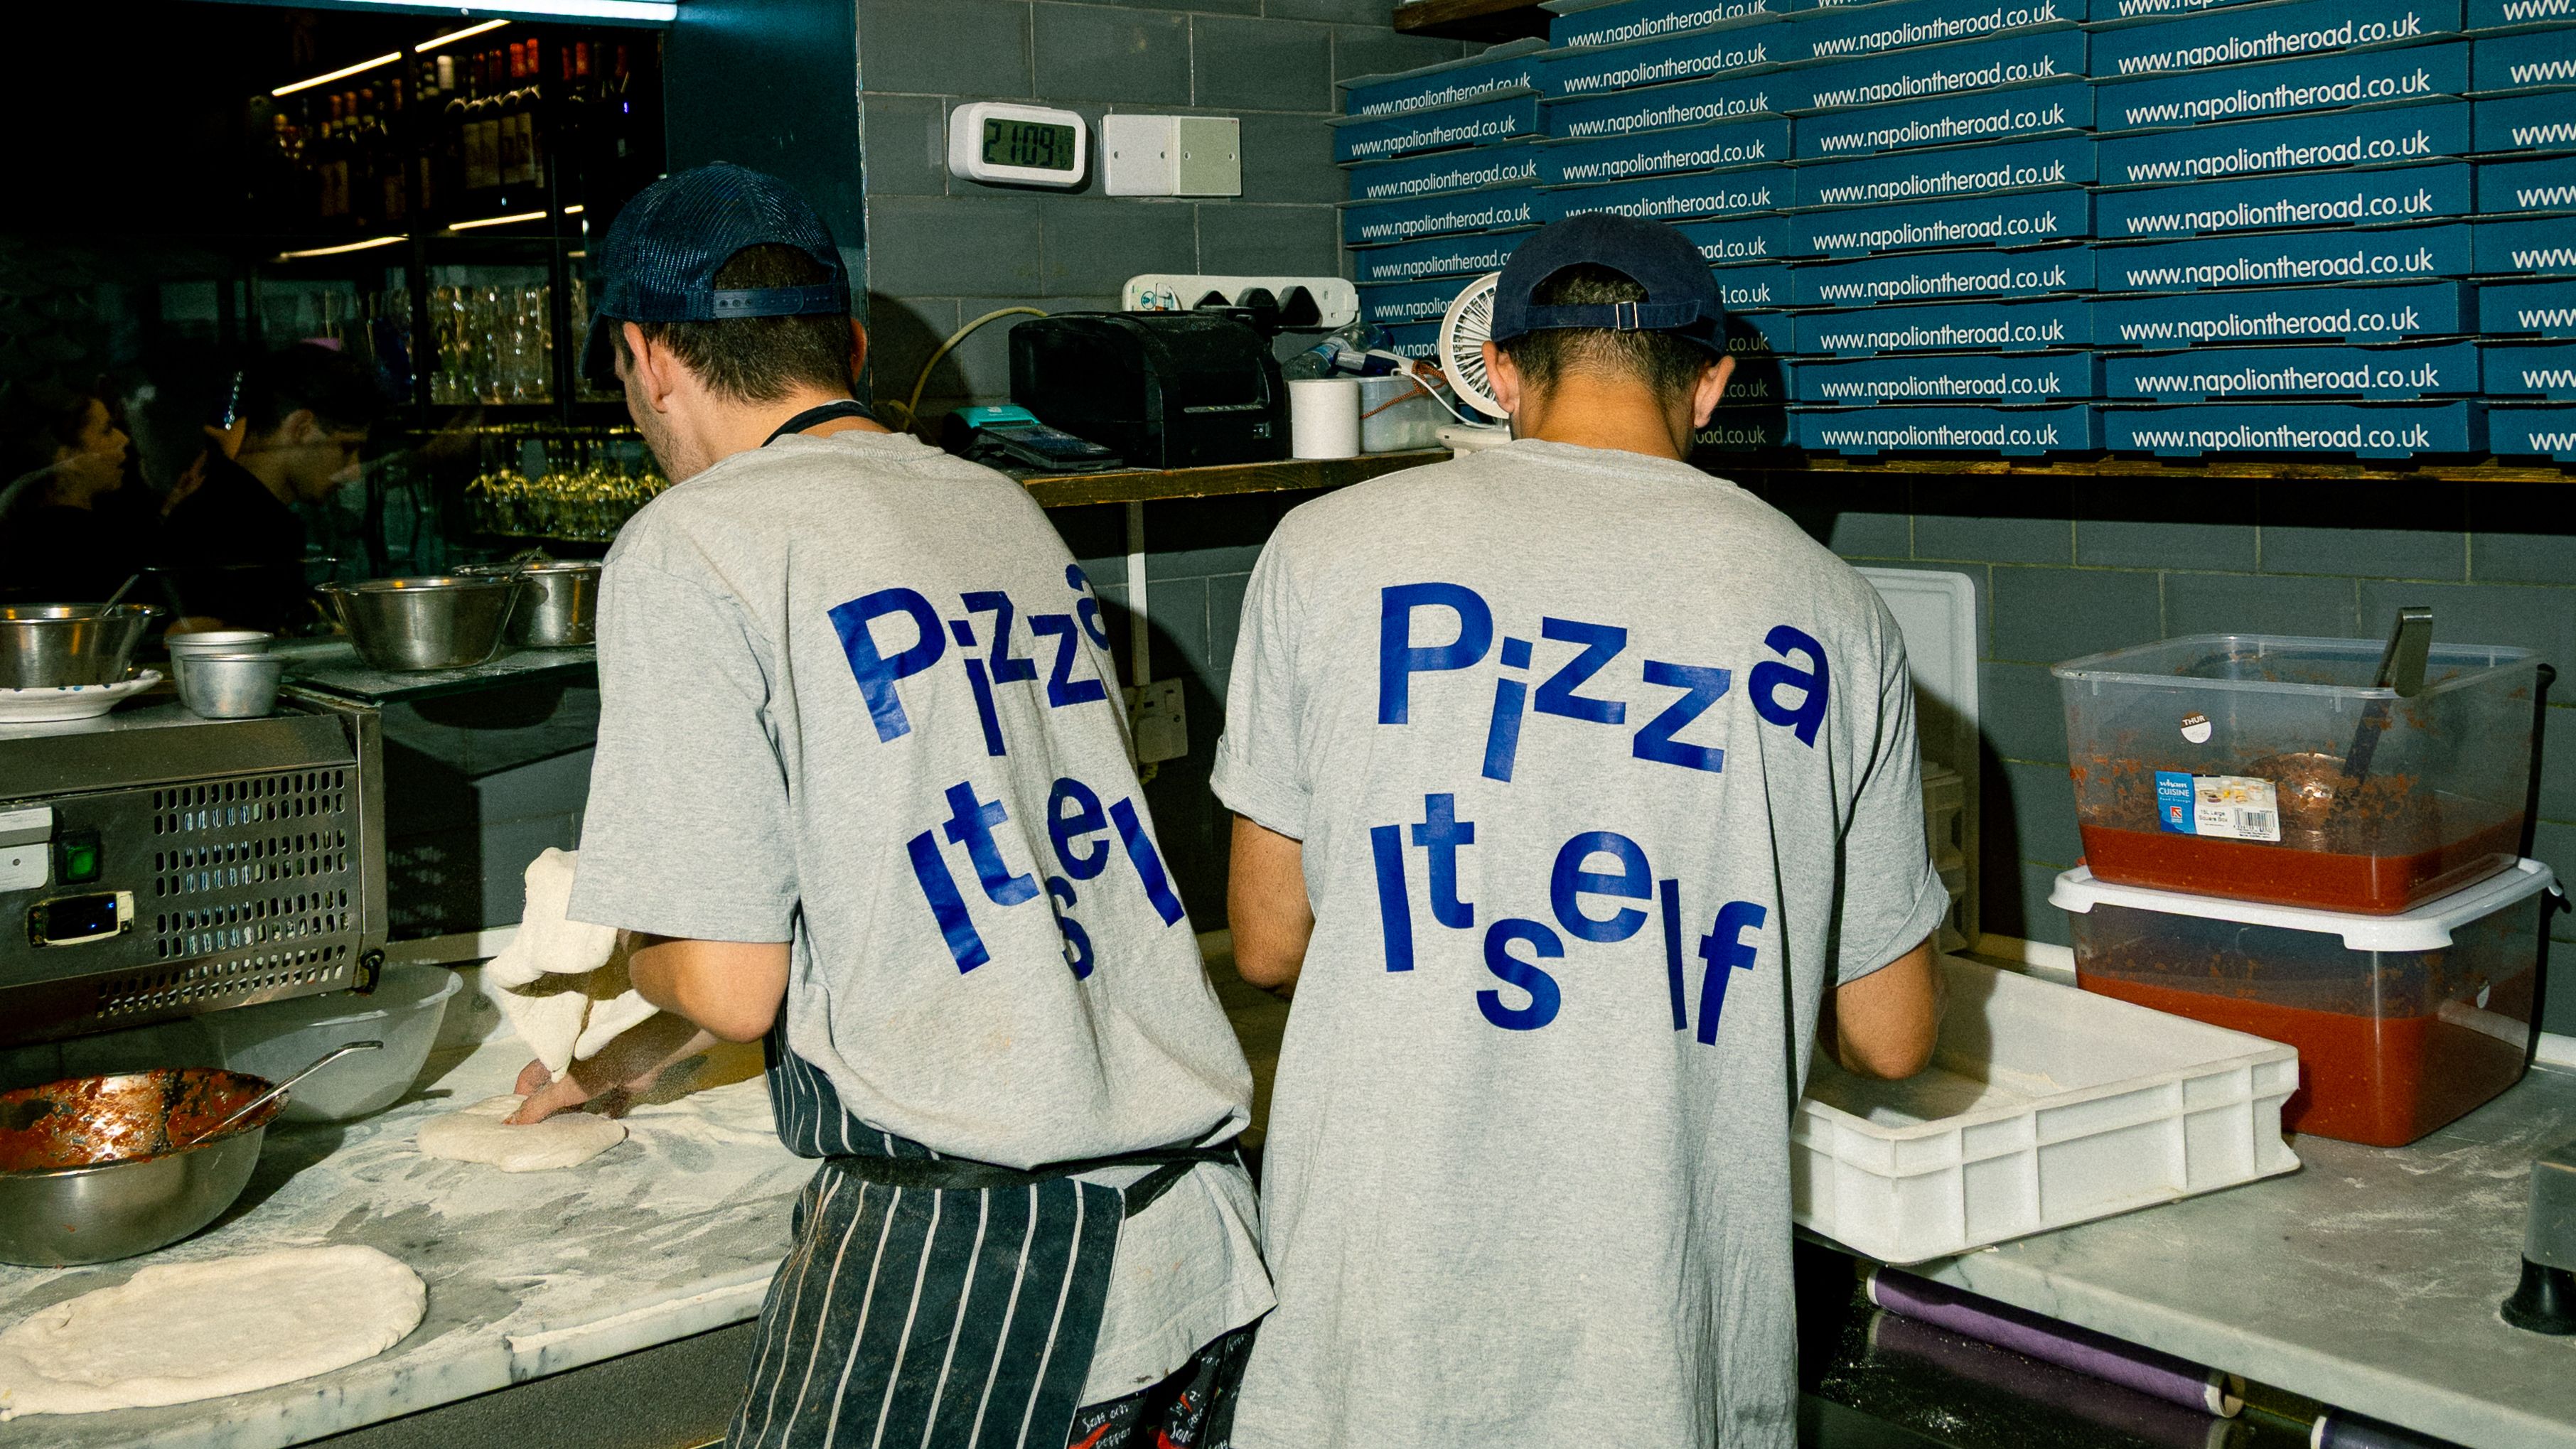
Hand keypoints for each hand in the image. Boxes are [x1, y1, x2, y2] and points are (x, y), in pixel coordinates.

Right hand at [504, 1012, 718, 1124]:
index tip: (519, 1122)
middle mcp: (576, 1067)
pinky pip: (614, 1100)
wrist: (642, 1053)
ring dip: (579, 1112)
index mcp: (556, 1062)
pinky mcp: (622, 1081)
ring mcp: (599, 1073)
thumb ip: (538, 1107)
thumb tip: (511, 1123)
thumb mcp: (562, 1090)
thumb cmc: (595, 1066)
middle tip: (544, 1134)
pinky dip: (609, 1111)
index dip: (523, 1099)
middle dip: (552, 1110)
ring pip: (584, 1096)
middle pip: (557, 1090)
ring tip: (569, 1134)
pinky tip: (603, 1126)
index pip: (529, 1080)